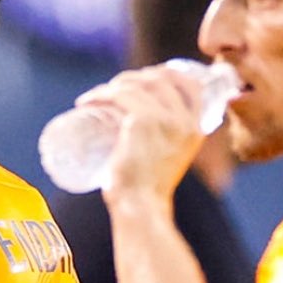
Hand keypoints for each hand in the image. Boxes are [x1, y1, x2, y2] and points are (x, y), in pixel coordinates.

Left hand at [79, 65, 210, 210]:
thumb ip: (161, 151)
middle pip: (161, 79)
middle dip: (135, 77)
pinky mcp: (142, 121)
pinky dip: (100, 95)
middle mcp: (185, 121)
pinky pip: (119, 96)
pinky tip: (85, 102)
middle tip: (112, 90)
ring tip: (94, 98)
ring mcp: (165, 119)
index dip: (168, 74)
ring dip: (112, 85)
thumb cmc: (145, 196)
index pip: (192, 86)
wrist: (141, 208)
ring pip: (138, 85)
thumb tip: (139, 145)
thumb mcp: (164, 166)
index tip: (144, 78)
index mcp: (196, 130)